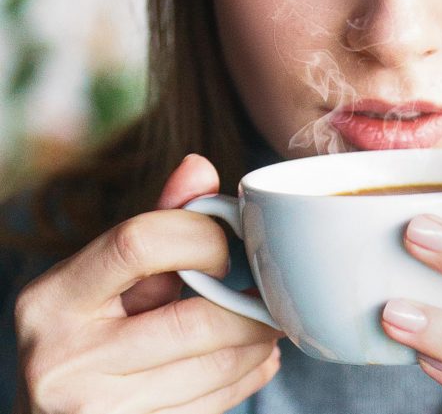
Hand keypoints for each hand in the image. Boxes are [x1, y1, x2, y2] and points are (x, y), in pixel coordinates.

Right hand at [13, 155, 283, 413]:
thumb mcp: (106, 275)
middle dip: (251, 308)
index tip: (227, 247)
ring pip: (215, 368)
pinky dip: (247, 377)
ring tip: (270, 326)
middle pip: (195, 321)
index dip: (202, 237)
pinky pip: (214, 405)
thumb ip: (156, 222)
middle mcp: (64, 357)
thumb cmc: (87, 331)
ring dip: (259, 344)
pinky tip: (255, 359)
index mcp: (53, 299)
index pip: (139, 243)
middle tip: (274, 295)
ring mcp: (97, 408)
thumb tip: (200, 166)